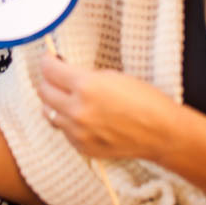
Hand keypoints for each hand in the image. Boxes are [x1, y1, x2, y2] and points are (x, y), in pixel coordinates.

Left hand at [37, 54, 180, 160]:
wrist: (161, 133)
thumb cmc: (144, 100)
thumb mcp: (113, 76)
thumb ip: (84, 75)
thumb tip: (64, 72)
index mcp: (86, 86)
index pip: (50, 70)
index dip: (48, 61)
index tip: (49, 58)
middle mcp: (77, 110)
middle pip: (44, 92)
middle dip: (48, 81)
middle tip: (56, 76)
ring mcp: (78, 132)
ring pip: (49, 113)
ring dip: (55, 103)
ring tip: (69, 98)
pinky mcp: (82, 147)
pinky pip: (64, 131)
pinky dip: (69, 122)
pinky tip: (84, 117)